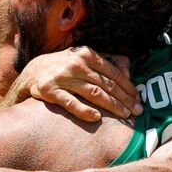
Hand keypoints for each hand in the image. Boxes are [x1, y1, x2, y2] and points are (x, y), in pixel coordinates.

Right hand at [15, 47, 141, 120]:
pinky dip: (84, 111)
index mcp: (86, 54)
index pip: (113, 72)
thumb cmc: (64, 67)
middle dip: (125, 98)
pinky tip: (97, 118)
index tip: (139, 98)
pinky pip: (71, 103)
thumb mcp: (82, 58)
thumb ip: (104, 62)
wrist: (32, 72)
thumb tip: (129, 70)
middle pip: (107, 84)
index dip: (128, 87)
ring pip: (94, 93)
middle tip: (138, 111)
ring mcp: (62, 77)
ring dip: (112, 106)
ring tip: (125, 115)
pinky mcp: (50, 91)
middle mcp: (76, 64)